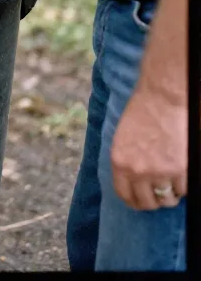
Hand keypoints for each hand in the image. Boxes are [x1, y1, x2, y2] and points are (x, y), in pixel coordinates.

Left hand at [110, 84, 187, 210]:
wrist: (161, 99)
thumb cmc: (140, 114)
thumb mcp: (121, 139)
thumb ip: (125, 163)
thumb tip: (132, 185)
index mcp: (119, 162)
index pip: (125, 196)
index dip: (135, 201)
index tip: (141, 201)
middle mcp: (137, 171)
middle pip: (148, 203)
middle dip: (154, 200)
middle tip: (160, 193)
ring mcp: (160, 172)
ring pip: (168, 199)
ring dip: (171, 194)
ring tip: (171, 181)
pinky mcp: (180, 170)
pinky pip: (184, 190)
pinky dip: (183, 185)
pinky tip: (181, 172)